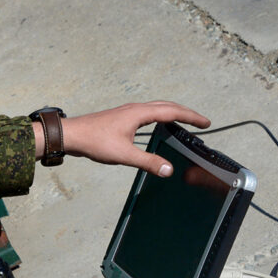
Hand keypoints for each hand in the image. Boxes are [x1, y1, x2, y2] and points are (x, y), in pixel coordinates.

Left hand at [34, 101, 210, 175]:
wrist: (71, 135)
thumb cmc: (94, 142)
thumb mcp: (124, 155)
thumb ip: (147, 162)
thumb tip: (168, 170)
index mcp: (139, 113)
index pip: (173, 112)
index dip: (191, 117)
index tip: (206, 123)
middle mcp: (135, 109)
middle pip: (167, 106)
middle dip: (186, 113)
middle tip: (201, 122)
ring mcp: (128, 112)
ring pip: (156, 108)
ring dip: (173, 112)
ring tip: (184, 121)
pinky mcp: (121, 118)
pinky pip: (147, 113)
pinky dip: (160, 116)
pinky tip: (157, 126)